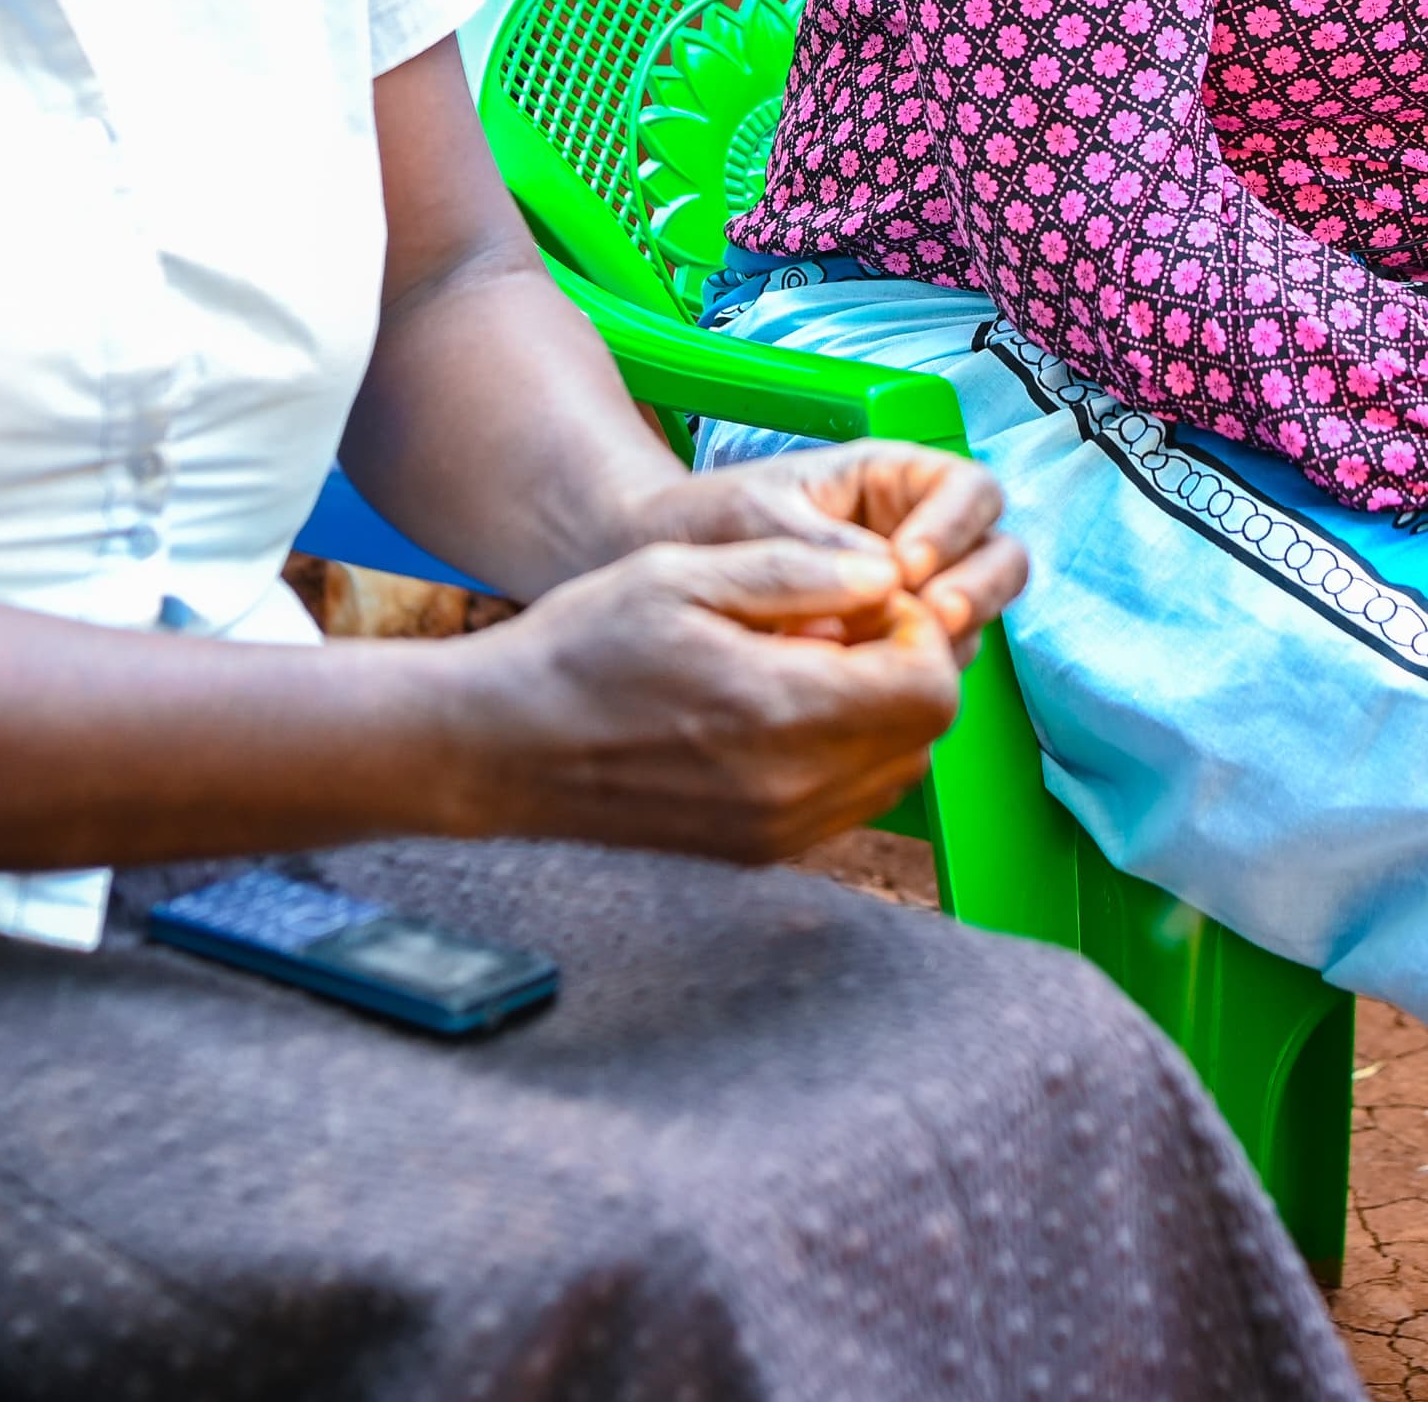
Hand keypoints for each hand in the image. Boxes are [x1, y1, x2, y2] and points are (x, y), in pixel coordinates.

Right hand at [456, 535, 965, 857]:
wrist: (499, 747)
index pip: (929, 687)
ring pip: (895, 773)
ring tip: (810, 667)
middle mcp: (789, 788)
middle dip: (906, 671)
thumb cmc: (578, 650)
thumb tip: (887, 574)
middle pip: (923, 735)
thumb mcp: (681, 574)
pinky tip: (783, 712)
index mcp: (777, 712)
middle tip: (845, 628)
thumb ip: (796, 573)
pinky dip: (846, 755)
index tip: (873, 601)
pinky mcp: (757, 853)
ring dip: (880, 716)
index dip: (919, 632)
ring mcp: (774, 832)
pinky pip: (848, 804)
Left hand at [616, 442, 1028, 657]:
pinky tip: (874, 691)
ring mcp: (909, 598)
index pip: (969, 491)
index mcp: (892, 483)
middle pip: (995, 557)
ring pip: (971, 618)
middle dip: (976, 589)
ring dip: (951, 639)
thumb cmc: (704, 523)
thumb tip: (886, 577)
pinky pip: (929, 664)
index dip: (955, 527)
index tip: (907, 565)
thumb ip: (819, 544)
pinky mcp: (889, 649)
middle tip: (931, 618)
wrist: (652, 572)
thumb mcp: (756, 515)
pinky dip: (915, 676)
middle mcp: (916, 538)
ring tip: (899, 660)